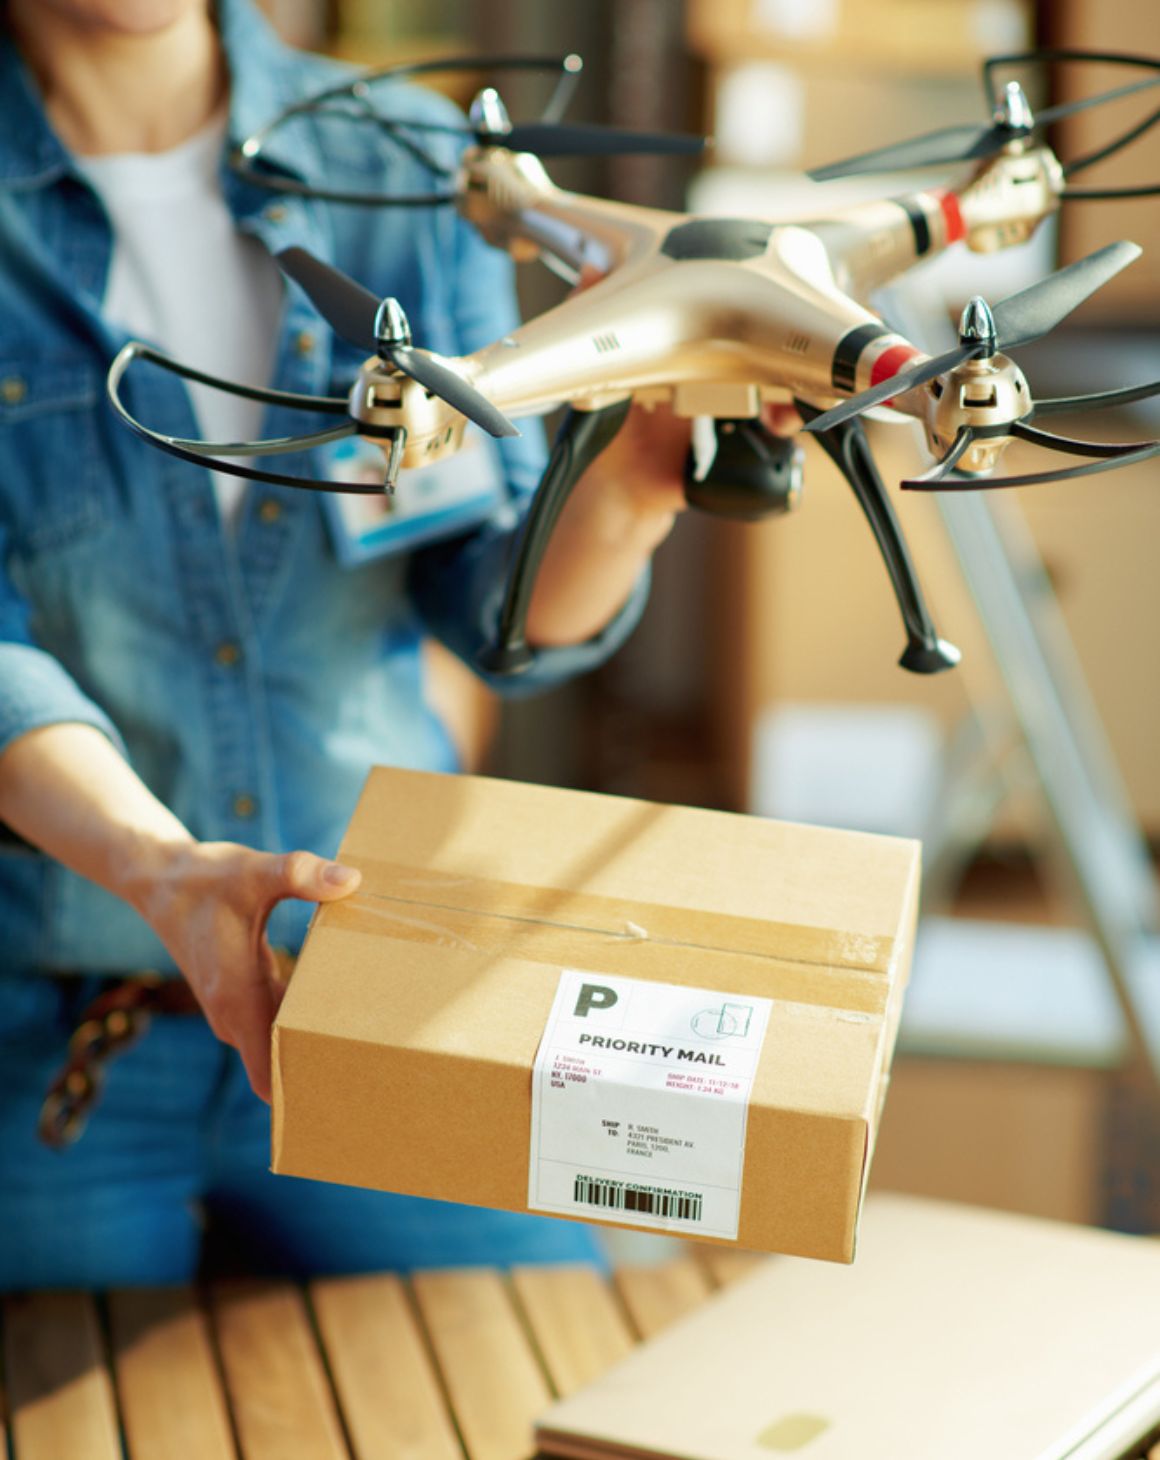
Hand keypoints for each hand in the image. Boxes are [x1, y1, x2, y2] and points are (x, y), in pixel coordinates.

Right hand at [135, 842, 360, 1100]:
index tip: (341, 1094)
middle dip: (320, 1070)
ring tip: (368, 1036)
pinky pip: (275, 1023)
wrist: (160, 879)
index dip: (301, 1093)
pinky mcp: (240, 995)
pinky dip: (302, 1020)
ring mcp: (235, 1008)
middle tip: (374, 1065)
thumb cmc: (206, 878)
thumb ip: (301, 875)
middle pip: (281, 1066)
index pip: (268, 1078)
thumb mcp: (255, 872)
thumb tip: (353, 880)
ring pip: (278, 1044)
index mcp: (238, 1000)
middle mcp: (233, 1015)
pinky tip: (339, 1003)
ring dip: (313, 1043)